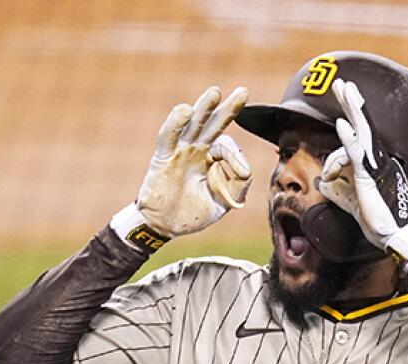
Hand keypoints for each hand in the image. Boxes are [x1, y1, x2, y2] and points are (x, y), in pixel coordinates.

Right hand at [135, 86, 251, 237]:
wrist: (165, 227)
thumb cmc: (193, 214)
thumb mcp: (224, 202)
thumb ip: (239, 185)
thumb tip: (244, 169)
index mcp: (212, 158)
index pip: (227, 147)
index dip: (236, 157)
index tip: (242, 172)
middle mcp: (196, 149)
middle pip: (213, 123)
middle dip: (228, 108)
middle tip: (243, 92)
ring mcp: (179, 151)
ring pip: (193, 124)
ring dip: (204, 108)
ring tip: (215, 93)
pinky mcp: (163, 157)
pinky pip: (168, 136)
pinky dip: (175, 123)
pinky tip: (184, 110)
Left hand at [319, 79, 407, 267]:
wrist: (397, 235)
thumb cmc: (380, 223)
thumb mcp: (353, 205)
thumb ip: (340, 192)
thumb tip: (325, 185)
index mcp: (373, 166)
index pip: (352, 145)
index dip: (339, 146)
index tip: (333, 146)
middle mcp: (376, 160)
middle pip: (362, 126)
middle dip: (351, 103)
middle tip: (342, 83)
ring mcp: (374, 165)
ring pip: (361, 131)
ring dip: (351, 107)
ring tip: (342, 87)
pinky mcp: (370, 175)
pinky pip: (358, 152)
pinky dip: (349, 137)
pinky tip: (340, 123)